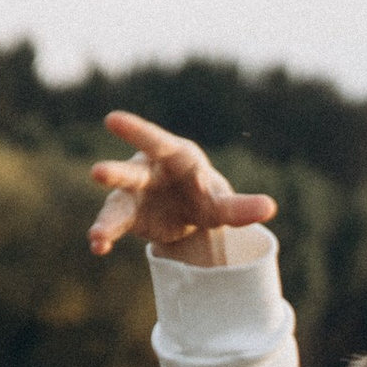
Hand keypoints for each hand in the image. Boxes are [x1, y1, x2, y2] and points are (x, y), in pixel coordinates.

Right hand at [87, 109, 277, 260]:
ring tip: (97, 238)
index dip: (135, 131)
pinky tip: (97, 247)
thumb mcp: (223, 204)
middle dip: (115, 173)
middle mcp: (148, 171)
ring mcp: (134, 193)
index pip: (155, 141)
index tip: (112, 119)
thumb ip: (241, 207)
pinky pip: (114, 225)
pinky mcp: (128, 216)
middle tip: (97, 173)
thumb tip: (269, 207)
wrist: (190, 213)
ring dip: (107, 221)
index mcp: (174, 157)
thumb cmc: (206, 196)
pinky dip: (105, 235)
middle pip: (130, 172)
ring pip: (117, 204)